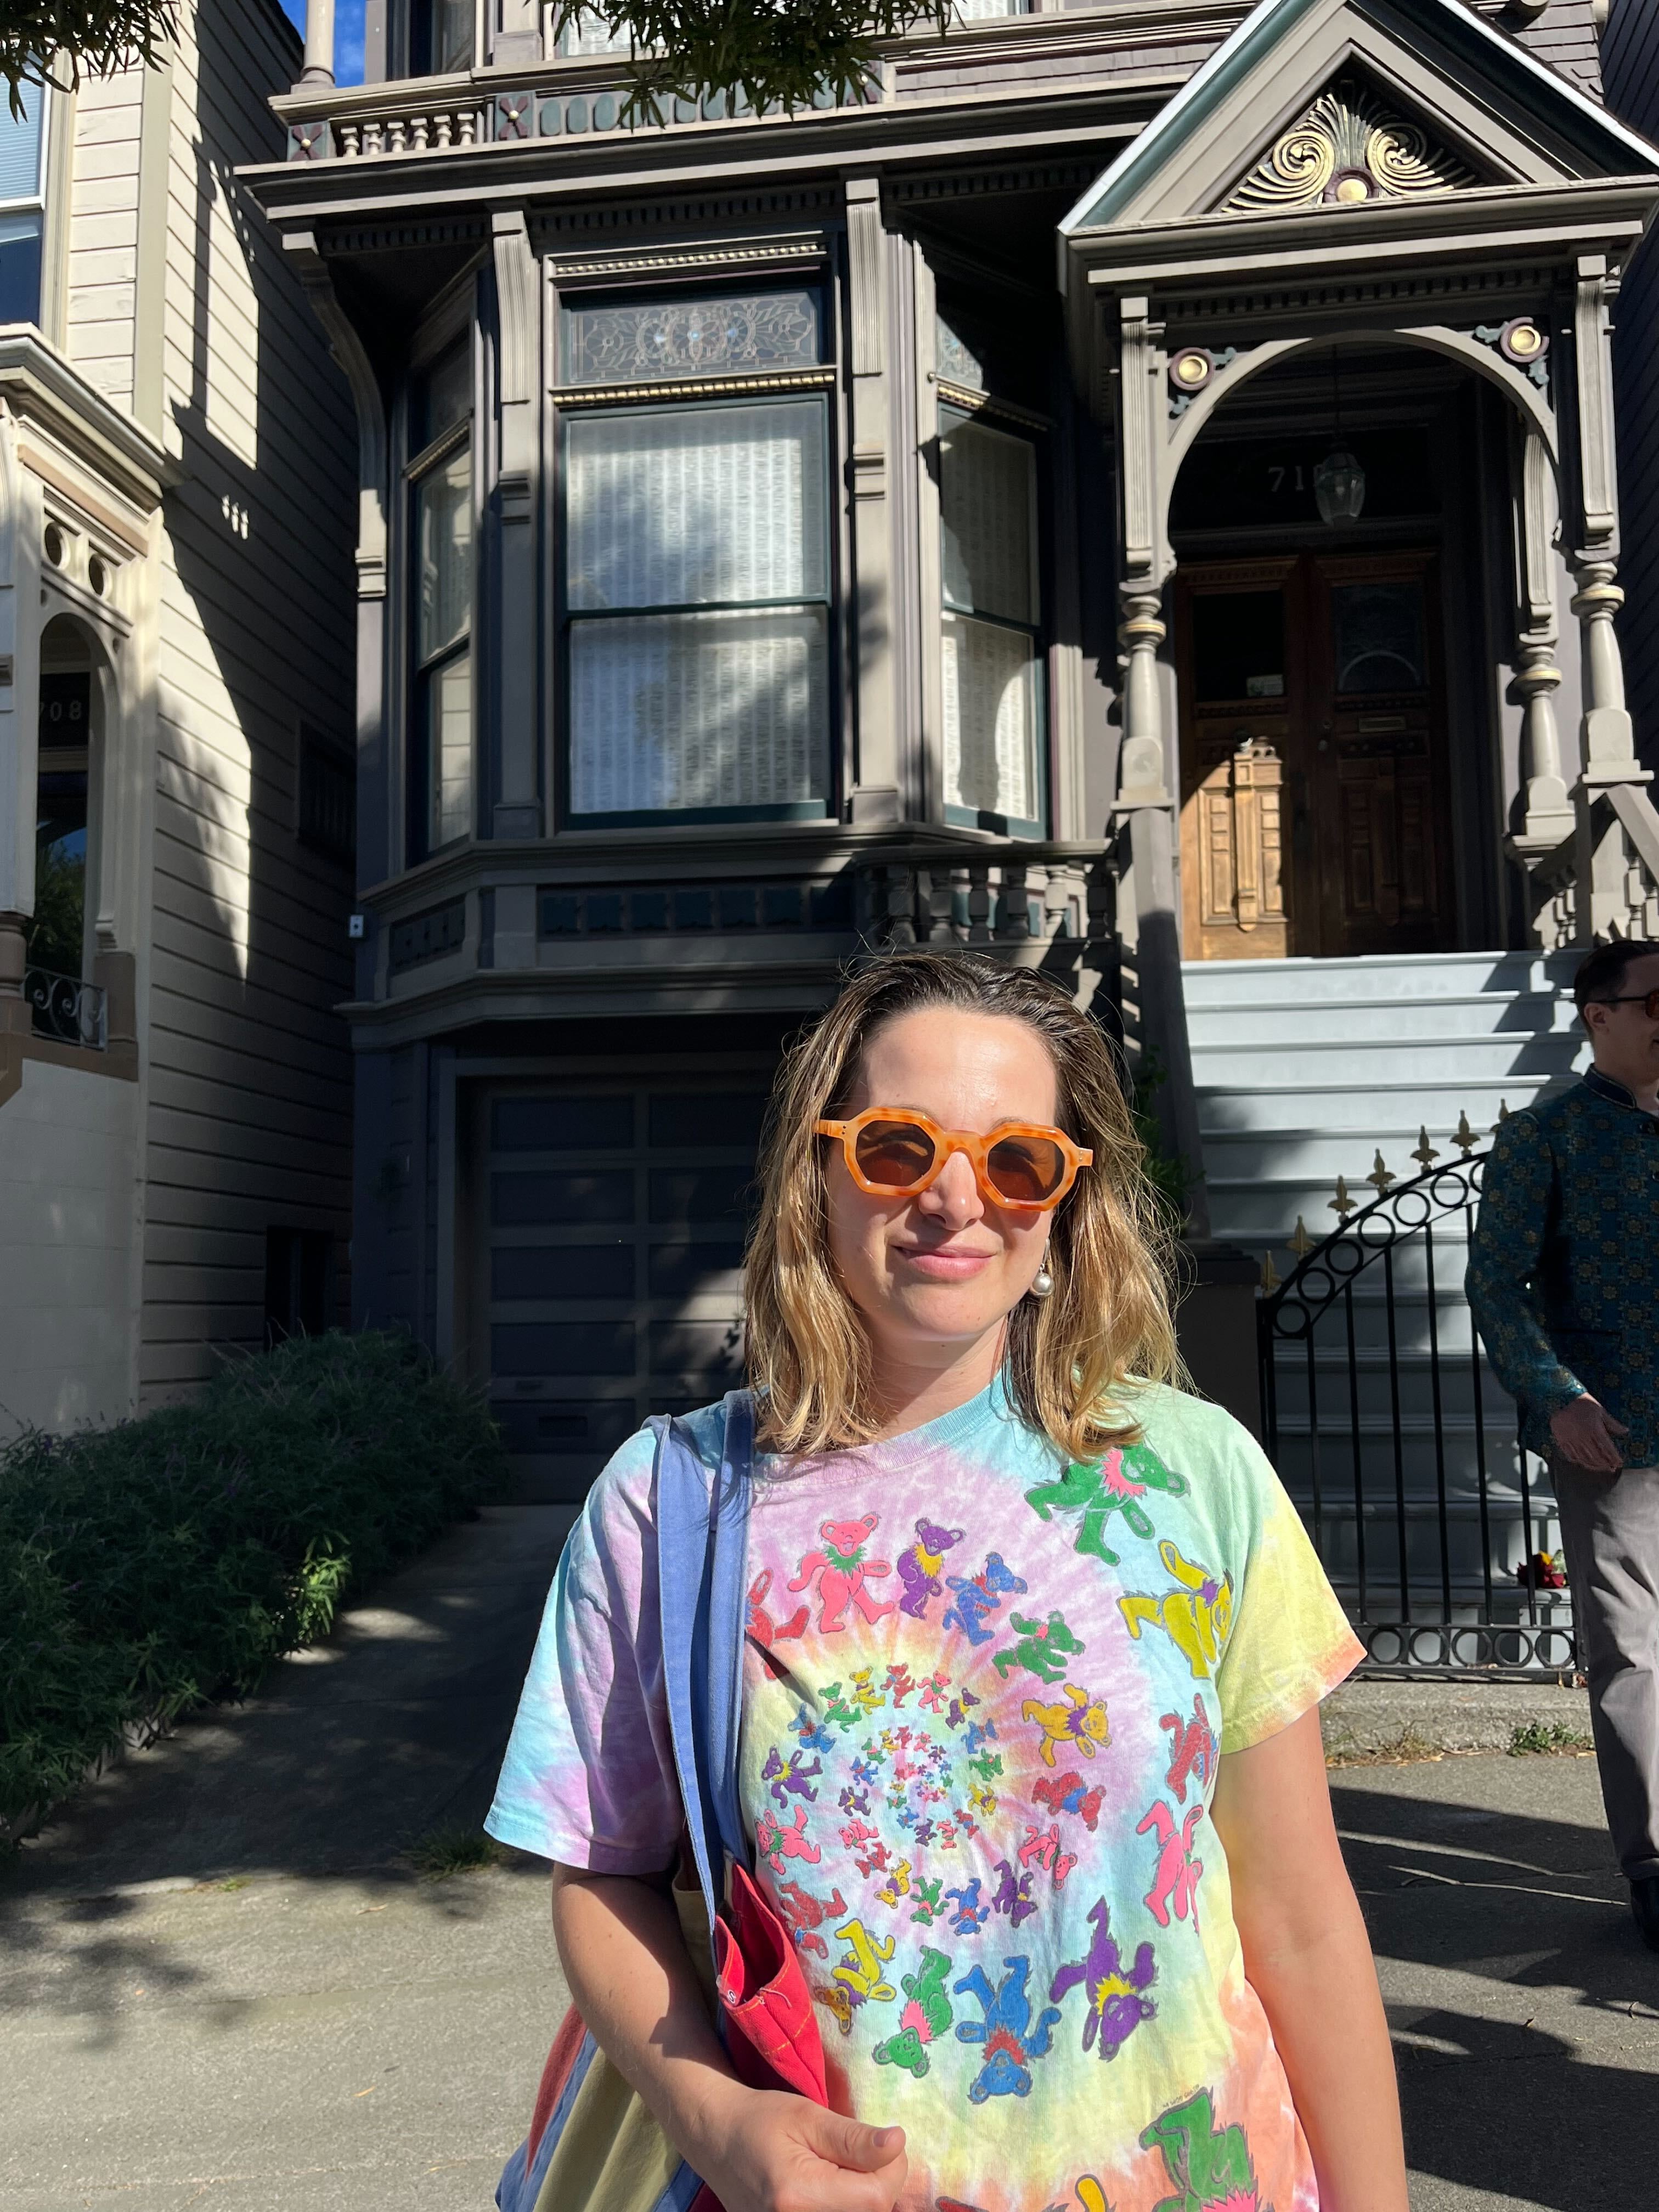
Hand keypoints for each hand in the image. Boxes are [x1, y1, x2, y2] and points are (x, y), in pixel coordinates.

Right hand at [695, 2086, 906, 2211]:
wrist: (717, 2140)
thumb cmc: (761, 2119)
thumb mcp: (807, 2116)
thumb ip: (853, 2137)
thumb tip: (898, 2144)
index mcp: (800, 2195)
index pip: (877, 2198)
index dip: (891, 2168)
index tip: (881, 2143)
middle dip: (879, 2184)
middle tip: (859, 2154)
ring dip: (863, 2197)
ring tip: (842, 2170)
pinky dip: (848, 2205)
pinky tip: (835, 2188)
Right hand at [1550, 1393, 1627, 1473]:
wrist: (1560, 1396)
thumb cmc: (1582, 1402)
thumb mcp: (1600, 1410)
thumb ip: (1613, 1423)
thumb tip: (1625, 1431)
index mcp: (1595, 1429)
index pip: (1607, 1448)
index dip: (1614, 1458)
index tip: (1619, 1463)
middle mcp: (1584, 1437)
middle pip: (1597, 1456)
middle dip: (1606, 1464)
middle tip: (1611, 1468)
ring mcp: (1572, 1440)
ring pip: (1584, 1458)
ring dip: (1594, 1465)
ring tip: (1600, 1468)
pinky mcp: (1562, 1440)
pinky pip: (1571, 1455)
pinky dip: (1578, 1461)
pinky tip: (1583, 1462)